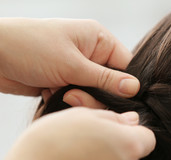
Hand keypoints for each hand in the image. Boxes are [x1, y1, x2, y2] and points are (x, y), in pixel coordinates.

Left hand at [0, 18, 138, 96]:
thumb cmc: (29, 47)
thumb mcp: (71, 64)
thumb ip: (105, 79)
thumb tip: (134, 88)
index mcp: (99, 40)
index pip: (126, 66)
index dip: (125, 85)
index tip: (117, 99)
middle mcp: (92, 54)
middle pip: (112, 85)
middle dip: (95, 95)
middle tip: (74, 95)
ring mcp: (79, 69)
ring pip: (95, 95)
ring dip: (79, 100)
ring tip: (60, 93)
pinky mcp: (67, 82)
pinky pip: (79, 99)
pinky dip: (67, 101)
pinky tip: (51, 93)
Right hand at [0, 108, 154, 159]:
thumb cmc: (54, 140)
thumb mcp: (85, 115)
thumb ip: (114, 118)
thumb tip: (132, 120)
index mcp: (129, 145)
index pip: (148, 139)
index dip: (133, 134)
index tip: (116, 132)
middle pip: (129, 157)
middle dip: (114, 150)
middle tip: (87, 143)